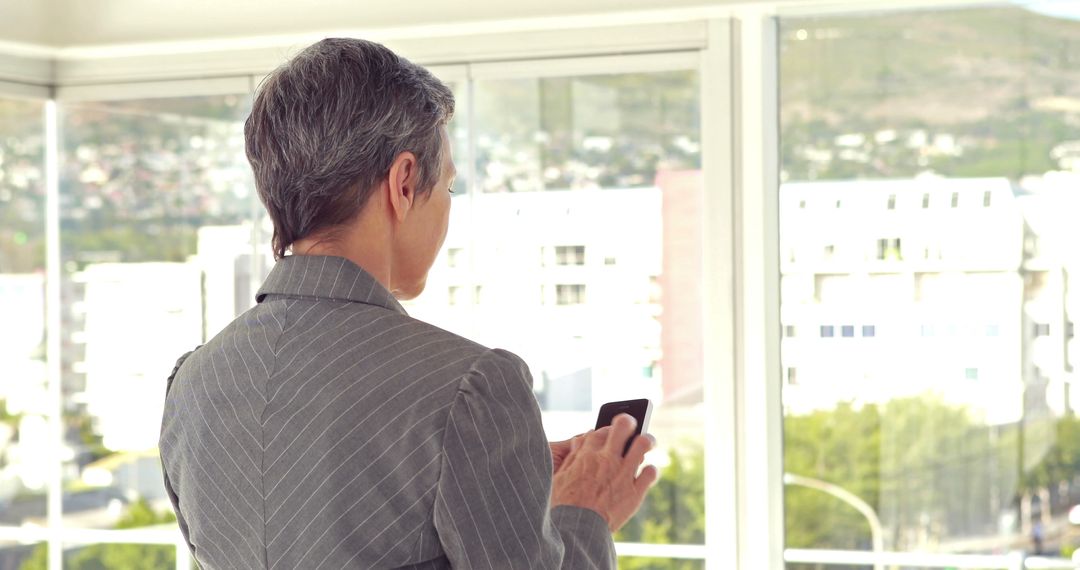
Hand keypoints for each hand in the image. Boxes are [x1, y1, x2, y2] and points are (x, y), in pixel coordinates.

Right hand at [550, 414, 658, 532]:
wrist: (576, 532)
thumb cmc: (563, 508)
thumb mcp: (559, 479)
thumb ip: (572, 459)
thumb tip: (580, 443)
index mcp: (586, 455)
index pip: (601, 430)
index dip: (606, 430)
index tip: (610, 434)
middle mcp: (607, 459)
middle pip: (623, 425)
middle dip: (629, 422)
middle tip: (633, 426)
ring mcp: (622, 474)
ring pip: (643, 444)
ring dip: (647, 441)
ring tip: (647, 443)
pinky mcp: (635, 493)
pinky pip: (651, 472)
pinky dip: (651, 471)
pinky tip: (647, 473)